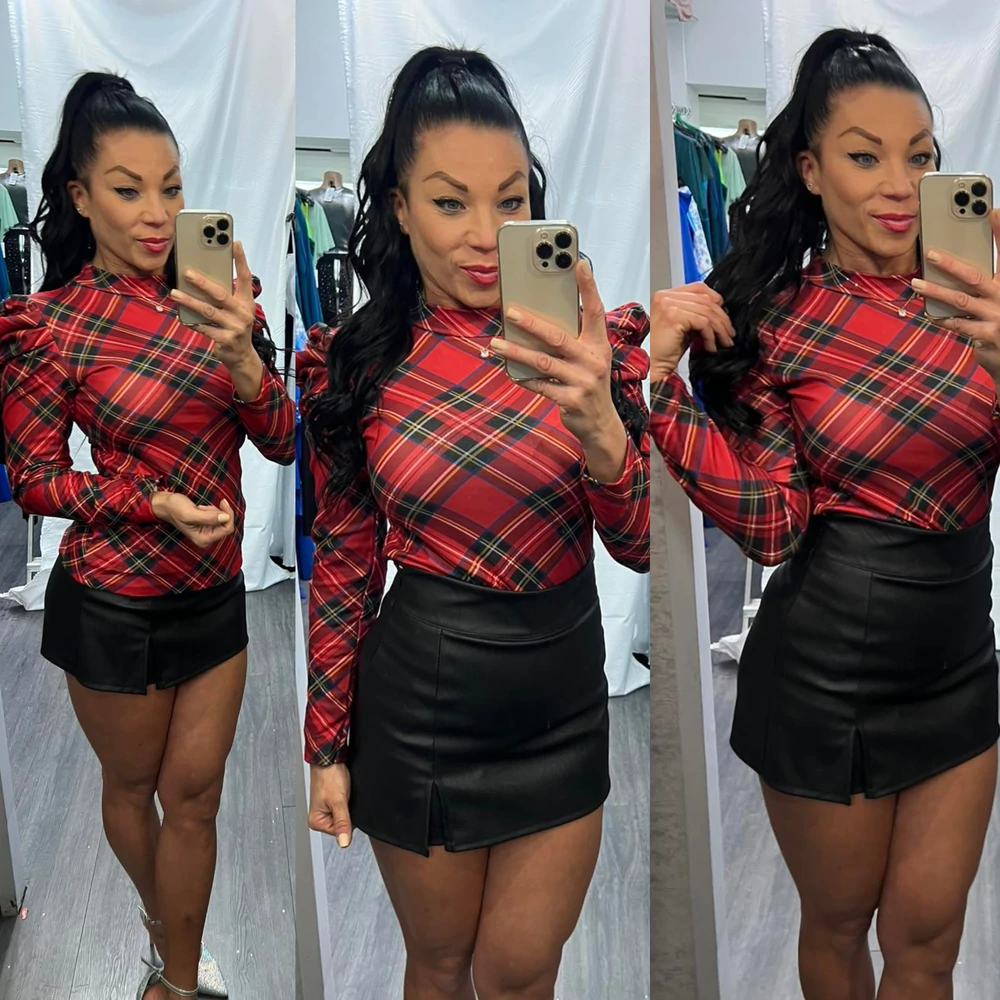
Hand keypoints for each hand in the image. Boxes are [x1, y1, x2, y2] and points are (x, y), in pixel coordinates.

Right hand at [151, 492, 234, 548]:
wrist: (165, 504)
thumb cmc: (173, 509)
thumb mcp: (190, 513)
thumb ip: (208, 517)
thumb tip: (226, 517)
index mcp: (203, 539)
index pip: (227, 529)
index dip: (228, 514)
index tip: (222, 502)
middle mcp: (206, 538)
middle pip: (227, 524)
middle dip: (218, 512)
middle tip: (203, 507)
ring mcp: (207, 532)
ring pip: (223, 519)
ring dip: (214, 510)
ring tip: (199, 508)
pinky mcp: (207, 525)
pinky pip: (218, 516)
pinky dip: (212, 509)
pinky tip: (200, 509)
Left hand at [170, 240, 257, 371]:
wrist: (242, 356)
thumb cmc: (236, 327)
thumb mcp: (237, 308)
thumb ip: (227, 293)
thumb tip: (205, 275)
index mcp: (247, 302)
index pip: (245, 278)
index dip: (241, 260)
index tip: (234, 243)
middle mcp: (243, 313)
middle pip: (221, 294)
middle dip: (203, 282)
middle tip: (187, 272)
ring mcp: (234, 327)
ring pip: (208, 311)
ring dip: (190, 301)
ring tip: (175, 293)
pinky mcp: (224, 340)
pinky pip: (203, 328)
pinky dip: (191, 321)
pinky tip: (180, 315)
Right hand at [308, 763, 352, 847]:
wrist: (330, 758)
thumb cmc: (329, 776)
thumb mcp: (339, 802)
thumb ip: (342, 823)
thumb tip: (343, 843)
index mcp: (315, 822)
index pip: (341, 832)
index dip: (347, 820)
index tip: (344, 806)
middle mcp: (319, 818)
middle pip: (343, 824)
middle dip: (347, 812)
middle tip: (343, 798)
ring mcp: (326, 809)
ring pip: (345, 815)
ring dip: (347, 806)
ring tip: (342, 794)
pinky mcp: (333, 802)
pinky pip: (345, 807)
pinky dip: (347, 801)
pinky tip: (344, 793)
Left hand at [488, 259, 621, 456]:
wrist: (601, 424)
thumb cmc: (589, 383)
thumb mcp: (590, 358)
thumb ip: (574, 338)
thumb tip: (541, 317)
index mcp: (599, 344)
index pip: (595, 310)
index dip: (589, 286)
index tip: (579, 263)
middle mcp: (593, 360)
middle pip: (558, 337)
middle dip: (533, 323)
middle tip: (511, 311)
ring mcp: (582, 381)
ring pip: (543, 362)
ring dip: (516, 352)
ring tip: (496, 343)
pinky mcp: (570, 400)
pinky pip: (540, 385)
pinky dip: (523, 377)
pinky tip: (508, 369)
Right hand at [650, 282, 734, 381]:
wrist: (652, 365)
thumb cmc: (664, 350)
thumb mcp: (683, 326)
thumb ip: (696, 315)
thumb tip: (718, 313)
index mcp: (665, 296)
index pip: (697, 288)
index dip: (715, 298)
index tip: (724, 314)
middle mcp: (665, 297)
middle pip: (705, 300)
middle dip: (722, 318)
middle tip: (729, 333)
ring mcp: (668, 305)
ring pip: (706, 312)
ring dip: (719, 329)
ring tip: (724, 342)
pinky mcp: (673, 317)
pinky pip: (703, 323)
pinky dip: (711, 336)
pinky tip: (710, 346)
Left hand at [912, 208, 999, 386]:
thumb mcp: (999, 296)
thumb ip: (986, 280)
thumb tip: (957, 264)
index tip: (992, 210)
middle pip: (976, 275)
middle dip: (952, 263)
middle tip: (931, 252)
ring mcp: (997, 317)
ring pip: (961, 300)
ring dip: (936, 291)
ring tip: (916, 283)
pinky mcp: (988, 336)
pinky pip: (959, 325)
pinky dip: (942, 318)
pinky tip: (927, 312)